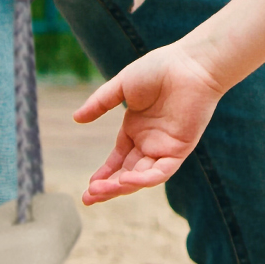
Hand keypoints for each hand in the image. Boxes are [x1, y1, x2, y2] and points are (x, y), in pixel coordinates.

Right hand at [75, 44, 228, 204]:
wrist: (189, 65)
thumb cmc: (159, 69)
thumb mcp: (122, 86)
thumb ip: (100, 103)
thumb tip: (76, 118)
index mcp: (136, 129)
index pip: (118, 160)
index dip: (104, 174)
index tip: (89, 187)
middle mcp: (150, 142)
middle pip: (127, 173)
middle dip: (108, 188)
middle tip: (88, 198)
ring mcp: (165, 147)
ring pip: (142, 177)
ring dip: (121, 187)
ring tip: (100, 191)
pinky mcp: (180, 149)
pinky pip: (162, 172)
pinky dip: (145, 179)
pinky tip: (126, 181)